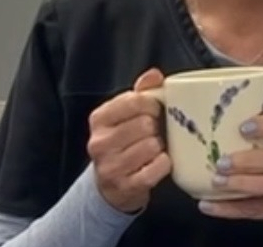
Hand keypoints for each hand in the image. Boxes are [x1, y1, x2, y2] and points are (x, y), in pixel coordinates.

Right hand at [86, 68, 171, 212]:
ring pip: (152, 146)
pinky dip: (163, 165)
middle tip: (154, 134)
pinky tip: (156, 163)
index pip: (134, 100)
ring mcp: (110, 166)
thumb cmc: (122, 143)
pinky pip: (157, 168)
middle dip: (156, 129)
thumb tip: (154, 75)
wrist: (109, 185)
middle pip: (145, 124)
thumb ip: (140, 92)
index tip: (156, 111)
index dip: (153, 104)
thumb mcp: (125, 115)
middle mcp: (99, 142)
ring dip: (159, 148)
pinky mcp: (125, 186)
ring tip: (153, 150)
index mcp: (99, 118)